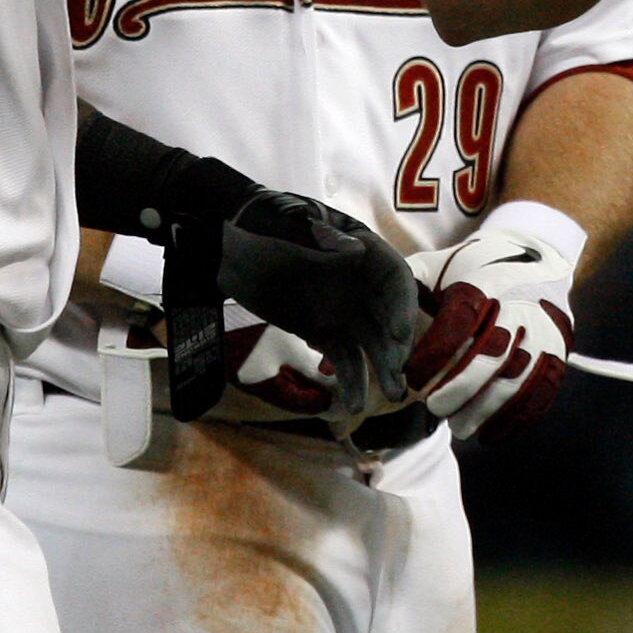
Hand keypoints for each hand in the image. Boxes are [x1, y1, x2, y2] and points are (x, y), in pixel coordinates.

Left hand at [217, 189, 420, 408]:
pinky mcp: (323, 332)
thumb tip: (357, 250)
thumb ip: (322, 238)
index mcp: (365, 252)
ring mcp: (344, 311)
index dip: (403, 307)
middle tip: (396, 373)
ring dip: (384, 369)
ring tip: (392, 395)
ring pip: (373, 344)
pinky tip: (353, 405)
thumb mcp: (291, 227)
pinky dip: (351, 382)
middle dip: (397, 347)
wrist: (230, 249)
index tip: (399, 334)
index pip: (395, 281)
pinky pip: (345, 360)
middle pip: (390, 318)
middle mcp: (362, 285)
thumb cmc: (265, 227)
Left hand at [403, 225, 576, 440]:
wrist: (536, 258)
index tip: (413, 378)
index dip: (436, 352)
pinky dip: (518, 418)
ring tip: (460, 427)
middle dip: (462, 386)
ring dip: (488, 408)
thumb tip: (360, 310)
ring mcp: (543, 330)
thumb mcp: (439, 266)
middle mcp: (518, 306)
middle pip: (493, 353)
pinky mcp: (558, 352)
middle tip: (435, 408)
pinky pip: (543, 390)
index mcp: (483, 283)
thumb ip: (404, 288)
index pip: (460, 320)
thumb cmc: (473, 270)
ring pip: (519, 377)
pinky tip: (492, 434)